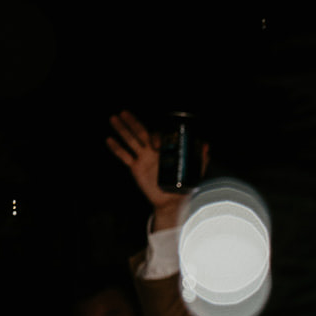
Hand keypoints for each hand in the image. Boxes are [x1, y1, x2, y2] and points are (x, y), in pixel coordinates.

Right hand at [106, 110, 207, 230]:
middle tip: (123, 112)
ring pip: (131, 141)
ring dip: (122, 130)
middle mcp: (153, 151)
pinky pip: (124, 156)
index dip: (156, 137)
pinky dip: (117, 148)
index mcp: (166, 149)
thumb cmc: (185, 187)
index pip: (158, 137)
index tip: (157, 145)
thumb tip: (206, 146)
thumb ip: (199, 159)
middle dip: (132, 123)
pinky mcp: (136, 168)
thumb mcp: (194, 173)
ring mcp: (143, 158)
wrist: (173, 202)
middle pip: (141, 133)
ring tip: (113, 118)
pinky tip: (109, 140)